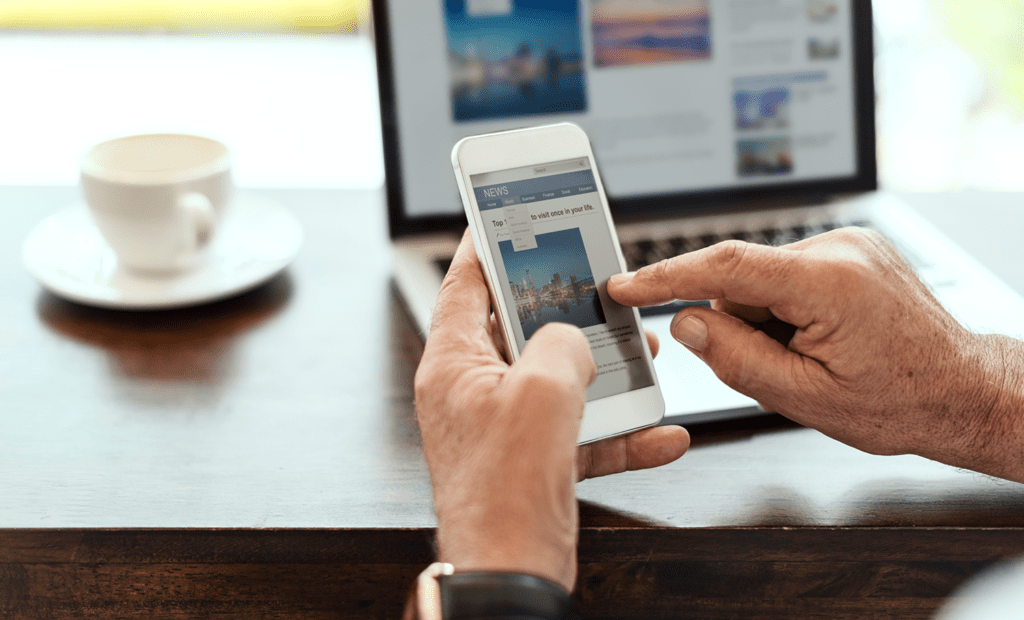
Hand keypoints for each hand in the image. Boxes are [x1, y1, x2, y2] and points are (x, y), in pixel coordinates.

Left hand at [414, 230, 688, 591]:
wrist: (511, 572)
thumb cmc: (503, 491)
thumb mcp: (541, 392)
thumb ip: (562, 346)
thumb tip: (574, 341)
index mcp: (454, 364)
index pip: (464, 285)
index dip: (485, 246)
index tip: (505, 220)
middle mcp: (474, 391)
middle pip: (520, 329)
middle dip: (567, 311)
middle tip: (598, 290)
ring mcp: (504, 427)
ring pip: (558, 378)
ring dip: (604, 370)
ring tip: (644, 357)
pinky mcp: (533, 459)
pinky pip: (581, 431)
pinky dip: (620, 431)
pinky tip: (661, 433)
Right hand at [608, 228, 1023, 481]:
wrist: (960, 389)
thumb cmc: (899, 400)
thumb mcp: (805, 398)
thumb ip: (736, 359)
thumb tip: (685, 323)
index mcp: (829, 283)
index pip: (726, 266)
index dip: (666, 276)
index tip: (625, 285)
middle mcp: (838, 249)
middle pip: (741, 279)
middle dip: (739, 324)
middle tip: (780, 366)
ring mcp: (846, 244)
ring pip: (761, 280)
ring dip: (765, 319)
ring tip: (814, 356)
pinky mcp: (848, 249)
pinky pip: (785, 275)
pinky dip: (784, 309)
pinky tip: (819, 338)